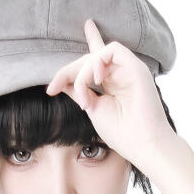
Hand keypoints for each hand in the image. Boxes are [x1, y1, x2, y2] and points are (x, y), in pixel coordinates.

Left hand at [45, 18, 176, 170]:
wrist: (143, 143)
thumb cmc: (121, 133)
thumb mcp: (92, 108)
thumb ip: (79, 91)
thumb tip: (62, 81)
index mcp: (111, 84)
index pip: (94, 61)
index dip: (73, 64)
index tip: (51, 87)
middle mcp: (120, 74)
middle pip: (89, 58)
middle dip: (68, 71)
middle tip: (54, 87)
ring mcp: (128, 70)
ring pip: (97, 54)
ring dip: (83, 73)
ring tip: (84, 98)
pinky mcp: (136, 67)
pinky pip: (112, 50)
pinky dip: (98, 62)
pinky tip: (97, 80)